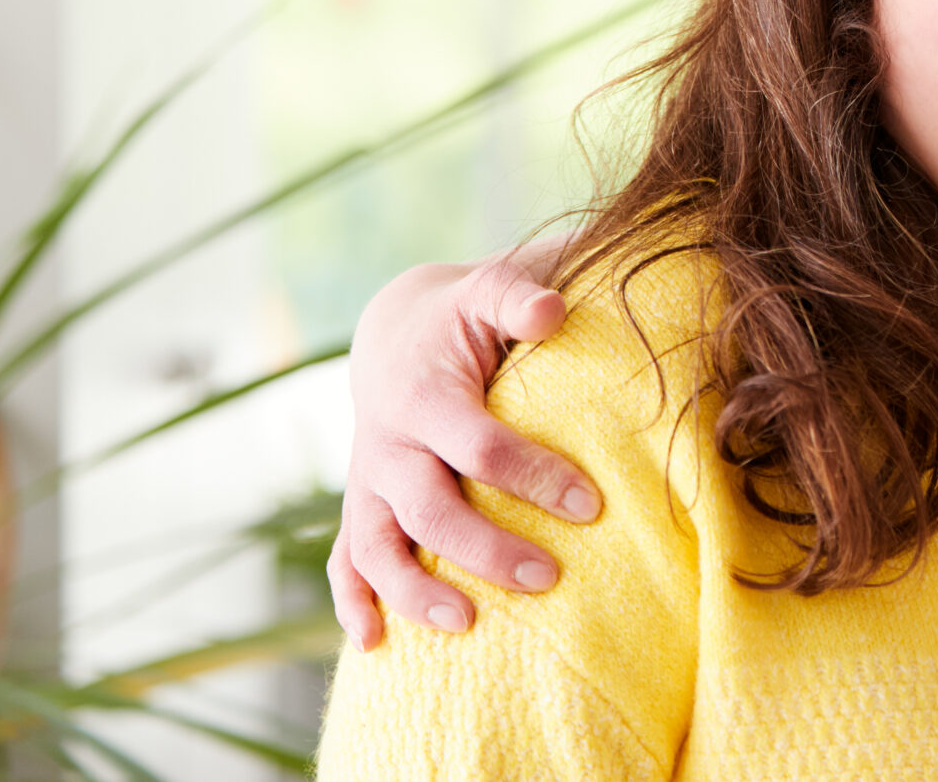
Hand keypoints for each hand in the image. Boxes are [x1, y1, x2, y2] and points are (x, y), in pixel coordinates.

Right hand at [326, 241, 600, 647]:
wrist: (395, 332)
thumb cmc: (462, 317)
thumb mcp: (487, 292)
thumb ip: (519, 296)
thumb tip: (553, 311)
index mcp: (423, 396)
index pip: (479, 447)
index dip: (534, 477)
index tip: (592, 505)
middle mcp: (387, 446)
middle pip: (429, 510)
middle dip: (486, 550)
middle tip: (548, 578)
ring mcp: (368, 483)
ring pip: (377, 549)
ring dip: (415, 593)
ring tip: (467, 624)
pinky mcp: (360, 506)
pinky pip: (345, 562)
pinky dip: (351, 604)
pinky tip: (371, 645)